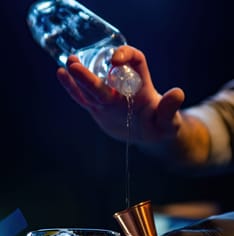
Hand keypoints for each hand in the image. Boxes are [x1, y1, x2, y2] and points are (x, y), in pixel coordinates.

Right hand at [56, 45, 184, 146]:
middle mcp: (123, 88)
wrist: (150, 135)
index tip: (116, 61)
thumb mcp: (169, 122)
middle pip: (105, 77)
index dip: (127, 55)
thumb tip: (177, 93)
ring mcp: (109, 99)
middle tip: (74, 62)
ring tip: (68, 64)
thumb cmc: (162, 125)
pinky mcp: (98, 109)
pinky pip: (85, 99)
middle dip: (91, 73)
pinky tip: (61, 75)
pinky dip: (73, 90)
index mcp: (142, 85)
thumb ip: (170, 110)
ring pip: (92, 88)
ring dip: (79, 78)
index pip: (135, 60)